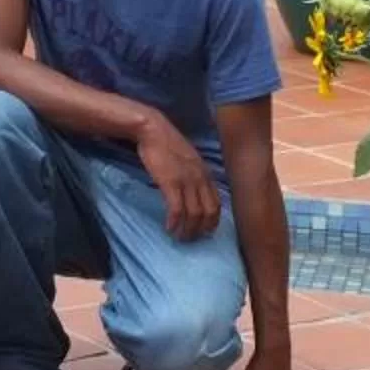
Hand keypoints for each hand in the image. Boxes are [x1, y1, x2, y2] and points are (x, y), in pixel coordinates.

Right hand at [135, 117, 223, 239]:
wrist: (153, 129)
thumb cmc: (166, 143)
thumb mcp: (188, 159)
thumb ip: (194, 174)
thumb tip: (191, 191)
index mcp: (206, 174)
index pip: (217, 204)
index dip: (212, 222)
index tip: (203, 232)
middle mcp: (201, 179)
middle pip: (208, 212)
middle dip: (200, 230)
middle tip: (190, 239)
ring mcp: (187, 181)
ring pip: (194, 214)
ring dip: (187, 230)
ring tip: (179, 237)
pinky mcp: (171, 182)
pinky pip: (177, 209)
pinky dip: (174, 222)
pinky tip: (169, 228)